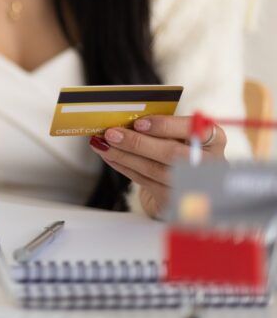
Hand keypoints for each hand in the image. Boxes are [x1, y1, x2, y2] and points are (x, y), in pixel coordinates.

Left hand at [89, 115, 226, 217]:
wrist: (185, 186)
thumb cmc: (180, 150)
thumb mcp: (181, 135)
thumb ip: (163, 127)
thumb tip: (128, 118)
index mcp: (214, 140)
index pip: (195, 129)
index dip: (166, 126)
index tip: (139, 123)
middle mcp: (208, 164)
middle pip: (171, 154)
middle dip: (137, 143)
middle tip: (111, 133)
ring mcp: (192, 185)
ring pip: (153, 169)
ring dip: (123, 155)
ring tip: (103, 144)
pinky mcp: (173, 200)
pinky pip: (143, 180)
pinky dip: (123, 166)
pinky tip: (109, 156)